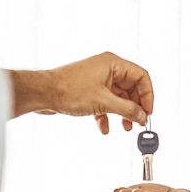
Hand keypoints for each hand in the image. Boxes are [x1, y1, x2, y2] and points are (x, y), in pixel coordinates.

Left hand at [9, 52, 153, 133]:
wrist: (42, 93)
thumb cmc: (68, 90)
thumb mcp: (103, 102)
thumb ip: (127, 110)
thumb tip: (142, 116)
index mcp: (113, 63)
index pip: (141, 76)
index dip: (148, 95)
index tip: (148, 112)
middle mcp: (107, 69)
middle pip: (130, 88)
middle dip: (135, 107)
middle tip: (138, 122)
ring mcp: (97, 80)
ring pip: (118, 97)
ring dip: (122, 113)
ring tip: (125, 128)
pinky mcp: (88, 90)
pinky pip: (104, 102)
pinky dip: (106, 115)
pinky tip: (104, 128)